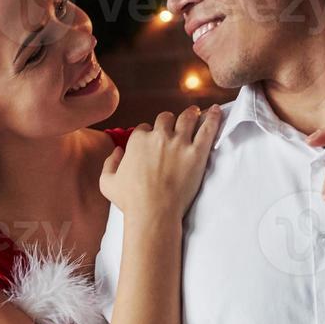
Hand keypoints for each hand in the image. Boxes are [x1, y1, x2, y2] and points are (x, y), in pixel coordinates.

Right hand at [99, 105, 222, 220]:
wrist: (153, 213)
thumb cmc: (130, 201)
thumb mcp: (107, 182)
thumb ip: (110, 163)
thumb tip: (117, 151)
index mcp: (137, 140)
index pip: (144, 128)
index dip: (148, 133)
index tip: (153, 139)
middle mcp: (158, 136)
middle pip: (165, 119)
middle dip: (169, 120)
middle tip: (176, 123)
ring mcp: (179, 143)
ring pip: (187, 118)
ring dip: (191, 113)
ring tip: (195, 112)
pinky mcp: (197, 153)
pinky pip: (207, 129)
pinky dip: (213, 118)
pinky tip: (217, 111)